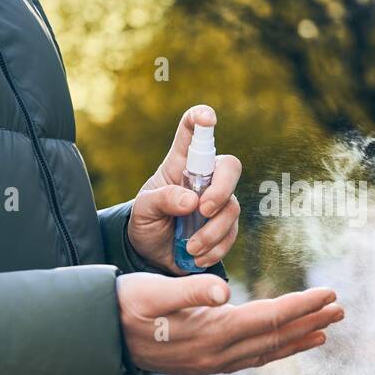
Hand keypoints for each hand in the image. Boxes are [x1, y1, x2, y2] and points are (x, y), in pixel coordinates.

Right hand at [116, 272, 343, 374]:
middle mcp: (217, 354)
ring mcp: (211, 363)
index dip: (302, 305)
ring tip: (325, 329)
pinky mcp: (204, 364)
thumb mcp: (152, 290)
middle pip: (275, 337)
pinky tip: (285, 343)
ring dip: (297, 338)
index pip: (268, 318)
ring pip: (266, 351)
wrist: (95, 336)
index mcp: (210, 332)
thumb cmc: (123, 305)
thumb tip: (224, 291)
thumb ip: (189, 290)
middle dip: (310, 322)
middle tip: (341, 309)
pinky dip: (275, 349)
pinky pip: (251, 358)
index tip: (329, 293)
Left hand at [127, 104, 240, 273]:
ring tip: (190, 247)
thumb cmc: (146, 223)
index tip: (208, 118)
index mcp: (180, 164)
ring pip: (232, 207)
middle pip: (229, 167)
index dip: (201, 119)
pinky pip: (232, 233)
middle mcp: (205, 179)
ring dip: (212, 231)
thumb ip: (162, 200)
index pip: (193, 133)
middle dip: (221, 189)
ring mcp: (218, 202)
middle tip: (203, 210)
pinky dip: (215, 248)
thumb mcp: (143, 210)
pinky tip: (196, 256)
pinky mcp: (225, 227)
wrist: (152, 256)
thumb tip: (191, 202)